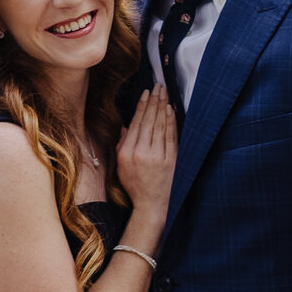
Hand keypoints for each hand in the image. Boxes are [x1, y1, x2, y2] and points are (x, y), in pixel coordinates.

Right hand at [117, 86, 176, 216]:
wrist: (151, 204)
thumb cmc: (135, 185)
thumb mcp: (121, 166)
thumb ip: (122, 144)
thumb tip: (127, 125)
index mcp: (127, 153)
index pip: (136, 123)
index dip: (142, 106)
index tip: (146, 93)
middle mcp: (141, 153)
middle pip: (148, 121)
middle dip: (154, 101)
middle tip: (158, 86)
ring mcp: (157, 157)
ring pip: (159, 125)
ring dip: (162, 107)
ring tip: (164, 93)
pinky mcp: (170, 160)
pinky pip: (170, 136)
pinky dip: (170, 121)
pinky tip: (170, 110)